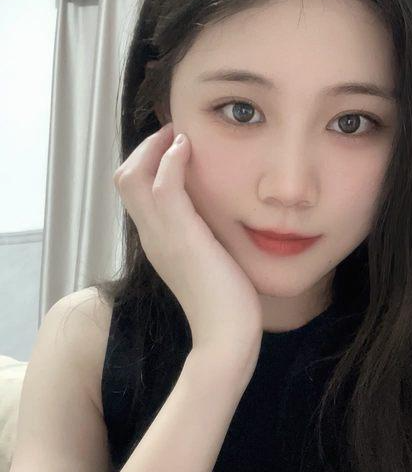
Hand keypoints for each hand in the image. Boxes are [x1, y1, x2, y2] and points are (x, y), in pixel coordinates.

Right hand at [113, 123, 262, 358]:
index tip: (176, 147)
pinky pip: (162, 184)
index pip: (136, 192)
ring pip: (133, 176)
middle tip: (175, 134)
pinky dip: (171, 158)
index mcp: (158, 243)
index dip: (150, 164)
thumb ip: (205, 240)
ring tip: (180, 135)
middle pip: (125, 178)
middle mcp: (152, 237)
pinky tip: (189, 148)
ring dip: (155, 146)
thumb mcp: (211, 264)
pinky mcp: (181, 236)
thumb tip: (219, 221)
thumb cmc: (227, 305)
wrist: (227, 337)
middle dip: (147, 148)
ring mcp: (162, 236)